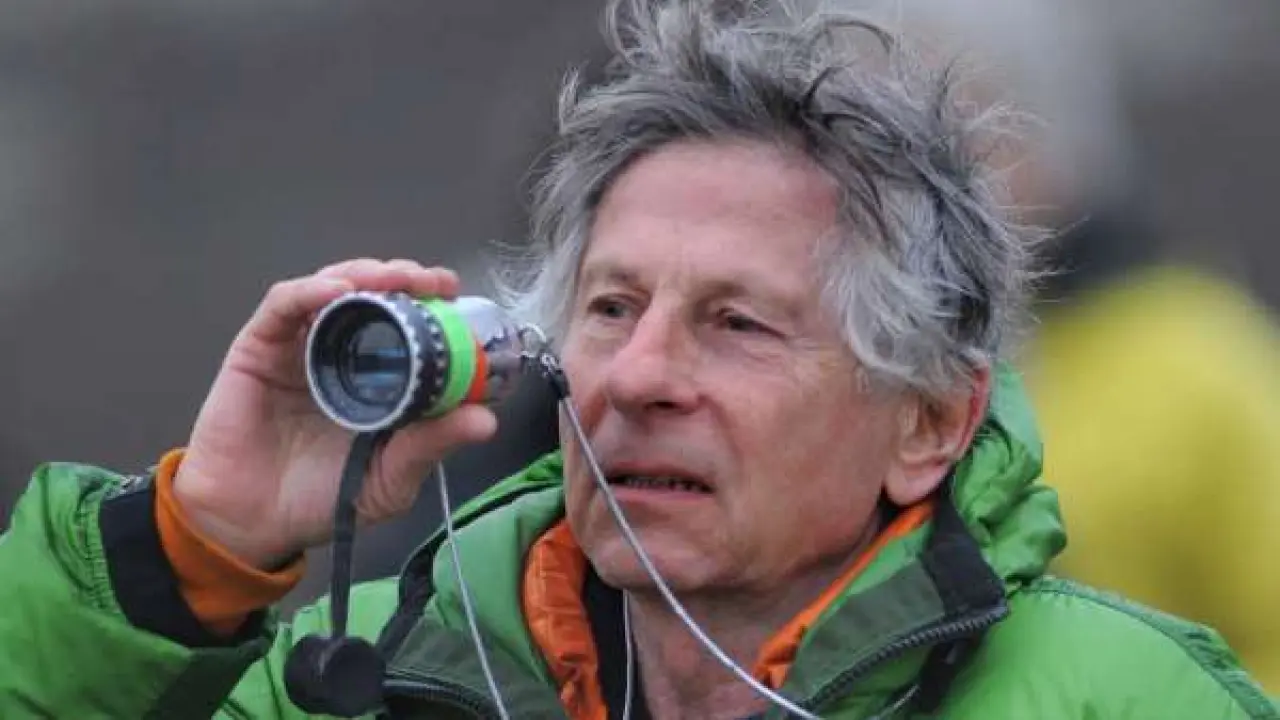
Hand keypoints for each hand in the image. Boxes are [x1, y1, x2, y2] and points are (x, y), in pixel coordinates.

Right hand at [172, 259, 498, 569]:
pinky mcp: (258, 348)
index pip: (408, 324)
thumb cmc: (321, 500)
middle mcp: (340, 353)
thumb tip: (486, 420)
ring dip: (365, 273)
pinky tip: (338, 290)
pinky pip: (283, 305)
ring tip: (393, 277)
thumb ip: (432, 446)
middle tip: (431, 281)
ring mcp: (299, 347)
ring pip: (333, 287)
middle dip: (404, 278)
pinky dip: (311, 290)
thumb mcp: (390, 478)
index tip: (455, 295)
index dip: (432, 304)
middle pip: (373, 295)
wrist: (251, 525)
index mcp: (377, 378)